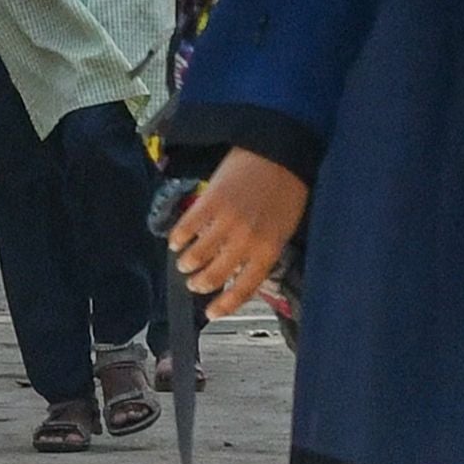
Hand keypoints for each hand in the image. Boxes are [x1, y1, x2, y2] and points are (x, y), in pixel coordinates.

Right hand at [166, 149, 308, 317]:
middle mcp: (246, 240)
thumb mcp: (284, 226)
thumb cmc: (288, 186)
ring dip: (187, 263)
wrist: (279, 150)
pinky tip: (176, 241)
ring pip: (198, 254)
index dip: (225, 304)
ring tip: (184, 263)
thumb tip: (244, 267)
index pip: (244, 287)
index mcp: (268, 249)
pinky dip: (178, 238)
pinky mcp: (210, 202)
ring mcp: (226, 222)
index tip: (211, 313)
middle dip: (201, 283)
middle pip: (216, 274)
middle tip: (193, 284)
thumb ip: (264, 249)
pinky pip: (187, 228)